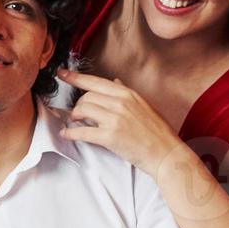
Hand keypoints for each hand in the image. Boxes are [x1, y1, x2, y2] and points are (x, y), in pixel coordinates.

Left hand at [56, 70, 184, 175]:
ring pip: (82, 110)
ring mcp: (115, 119)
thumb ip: (126, 93)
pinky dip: (71, 133)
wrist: (166, 153)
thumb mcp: (144, 105)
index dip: (75, 77)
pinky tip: (67, 134)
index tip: (62, 74)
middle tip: (78, 114)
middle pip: (86, 97)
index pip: (96, 81)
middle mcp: (120, 103)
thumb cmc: (158, 132)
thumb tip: (115, 82)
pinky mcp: (110, 137)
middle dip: (78, 105)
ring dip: (75, 117)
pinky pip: (83, 131)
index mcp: (127, 94)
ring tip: (76, 123)